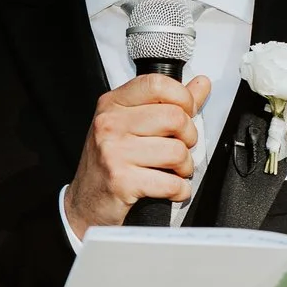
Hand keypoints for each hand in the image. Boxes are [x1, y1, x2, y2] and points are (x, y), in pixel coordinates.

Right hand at [65, 73, 210, 236]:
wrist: (85, 202)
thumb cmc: (110, 161)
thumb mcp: (130, 124)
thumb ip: (167, 103)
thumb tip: (200, 84)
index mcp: (112, 104)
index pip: (158, 84)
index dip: (183, 98)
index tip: (186, 112)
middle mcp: (110, 124)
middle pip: (175, 118)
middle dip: (189, 138)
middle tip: (180, 148)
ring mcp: (114, 152)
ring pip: (177, 152)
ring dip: (185, 167)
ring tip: (174, 171)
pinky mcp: (121, 181)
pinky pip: (171, 183)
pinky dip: (180, 190)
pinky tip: (170, 189)